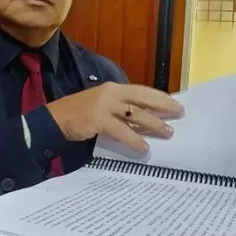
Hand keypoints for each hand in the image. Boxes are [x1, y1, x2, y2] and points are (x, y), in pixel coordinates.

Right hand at [46, 82, 184, 152]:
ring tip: (168, 132)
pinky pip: (122, 131)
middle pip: (144, 98)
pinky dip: (134, 140)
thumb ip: (120, 109)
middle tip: (180, 112)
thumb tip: (143, 119)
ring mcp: (105, 105)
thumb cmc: (80, 113)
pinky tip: (143, 148)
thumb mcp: (102, 105)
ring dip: (154, 124)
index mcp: (114, 88)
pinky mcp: (98, 119)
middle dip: (163, 105)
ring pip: (137, 114)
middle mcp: (112, 93)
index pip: (142, 90)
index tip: (175, 103)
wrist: (55, 119)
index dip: (160, 96)